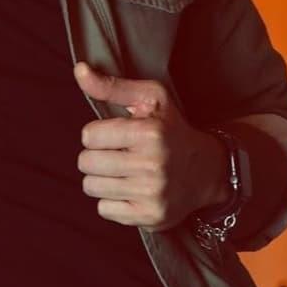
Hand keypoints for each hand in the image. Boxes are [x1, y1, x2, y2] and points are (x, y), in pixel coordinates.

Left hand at [73, 62, 228, 230]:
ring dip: (102, 178)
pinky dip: (112, 201)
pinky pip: (104, 210)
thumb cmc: (171, 129)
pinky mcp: (149, 217)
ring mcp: (151, 194)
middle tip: (118, 154)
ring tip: (124, 171)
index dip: (98, 134)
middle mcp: (152, 165)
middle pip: (86, 163)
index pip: (88, 136)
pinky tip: (130, 190)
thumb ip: (111, 86)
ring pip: (91, 187)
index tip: (116, 135)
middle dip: (97, 156)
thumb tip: (79, 69)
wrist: (207, 171)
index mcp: (149, 133)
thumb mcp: (150, 99)